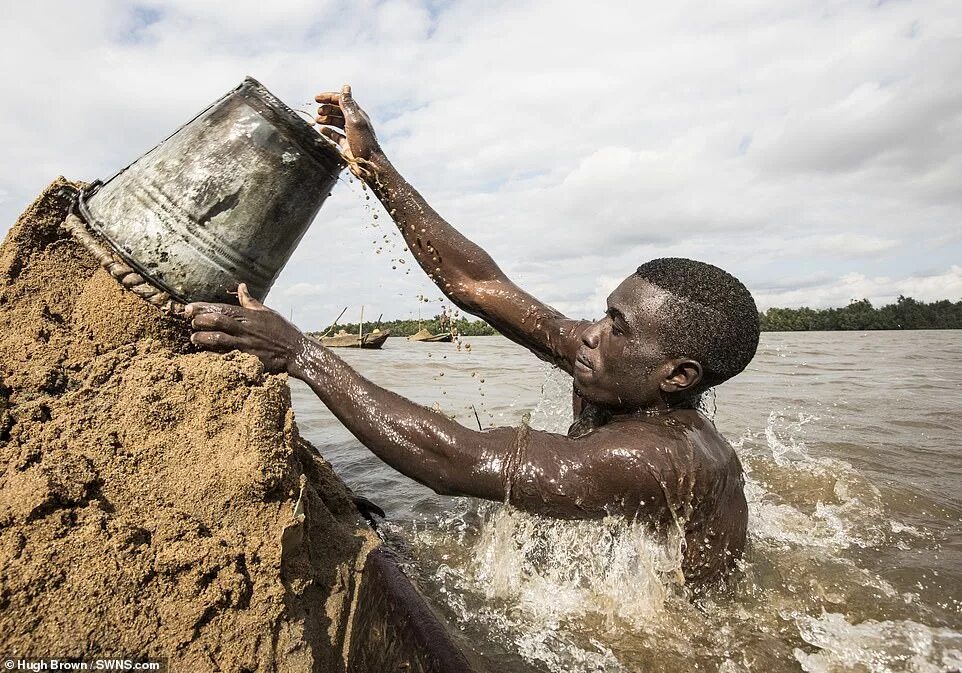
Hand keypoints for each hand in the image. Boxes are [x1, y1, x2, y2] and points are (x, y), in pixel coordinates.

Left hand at [185, 283, 304, 374]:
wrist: (296, 352)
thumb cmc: (282, 331)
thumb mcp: (267, 312)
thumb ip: (250, 301)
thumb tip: (241, 286)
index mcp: (249, 316)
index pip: (222, 308)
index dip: (203, 307)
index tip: (189, 307)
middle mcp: (246, 329)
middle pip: (217, 321)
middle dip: (200, 320)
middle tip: (190, 321)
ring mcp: (246, 344)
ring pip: (218, 339)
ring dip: (202, 338)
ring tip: (194, 338)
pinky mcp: (247, 359)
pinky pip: (225, 356)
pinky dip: (213, 354)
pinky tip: (205, 353)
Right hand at [314, 84, 381, 178]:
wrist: (369, 166)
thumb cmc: (363, 143)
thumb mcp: (354, 121)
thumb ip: (348, 104)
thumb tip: (345, 87)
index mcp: (358, 114)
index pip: (343, 100)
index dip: (329, 97)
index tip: (316, 98)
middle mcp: (355, 122)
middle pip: (338, 110)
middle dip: (327, 108)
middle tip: (318, 112)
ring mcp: (351, 134)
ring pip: (336, 122)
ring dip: (326, 119)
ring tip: (317, 120)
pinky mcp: (347, 145)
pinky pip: (336, 135)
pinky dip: (328, 131)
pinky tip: (321, 130)